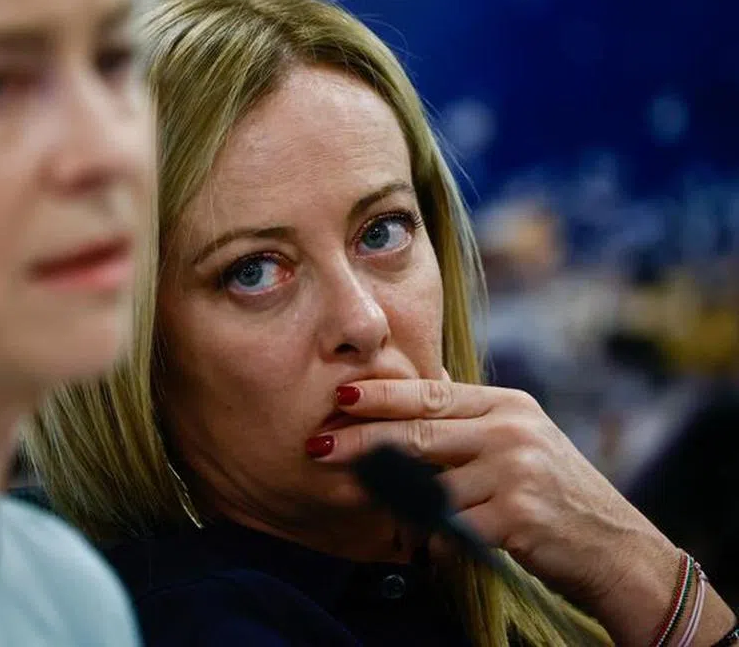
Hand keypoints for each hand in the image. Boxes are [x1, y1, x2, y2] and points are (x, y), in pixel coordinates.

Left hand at [310, 378, 682, 640]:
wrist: (615, 547)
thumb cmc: (556, 493)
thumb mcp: (522, 438)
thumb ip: (472, 417)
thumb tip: (421, 385)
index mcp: (507, 405)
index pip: (431, 393)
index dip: (381, 395)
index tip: (339, 396)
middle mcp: (511, 432)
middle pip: (418, 434)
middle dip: (362, 441)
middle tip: (319, 445)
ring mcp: (515, 473)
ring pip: (428, 488)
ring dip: (397, 505)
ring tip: (376, 510)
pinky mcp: (517, 517)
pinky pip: (451, 531)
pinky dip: (435, 544)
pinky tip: (435, 550)